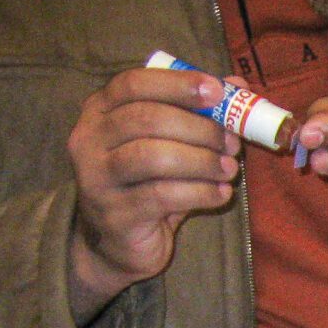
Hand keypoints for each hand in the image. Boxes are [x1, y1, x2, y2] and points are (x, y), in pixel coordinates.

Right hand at [65, 63, 239, 322]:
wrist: (119, 244)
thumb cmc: (147, 184)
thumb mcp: (168, 144)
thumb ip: (197, 113)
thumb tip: (238, 84)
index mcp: (100, 110)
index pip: (133, 83)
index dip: (177, 84)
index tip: (217, 90)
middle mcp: (90, 138)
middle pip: (147, 119)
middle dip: (199, 128)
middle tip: (232, 142)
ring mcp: (97, 177)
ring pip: (154, 156)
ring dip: (202, 161)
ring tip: (229, 169)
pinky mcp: (115, 213)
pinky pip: (164, 196)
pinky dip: (201, 192)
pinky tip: (221, 194)